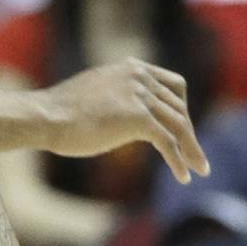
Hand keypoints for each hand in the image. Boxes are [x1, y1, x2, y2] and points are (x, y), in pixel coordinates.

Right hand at [37, 62, 211, 184]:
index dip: (182, 110)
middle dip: (189, 134)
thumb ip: (119, 97)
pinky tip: (184, 177)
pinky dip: (178, 161)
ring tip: (200, 170)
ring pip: (178, 125)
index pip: (173, 86)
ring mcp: (140, 95)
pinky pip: (168, 142)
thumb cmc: (62, 112)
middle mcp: (140, 76)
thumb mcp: (97, 94)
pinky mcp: (138, 118)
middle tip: (197, 158)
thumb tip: (130, 115)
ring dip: (192, 150)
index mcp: (131, 68)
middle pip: (179, 107)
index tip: (185, 130)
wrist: (46, 117)